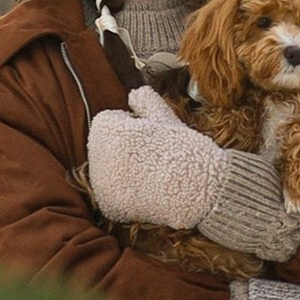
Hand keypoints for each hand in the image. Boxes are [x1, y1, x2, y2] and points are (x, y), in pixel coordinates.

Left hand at [85, 85, 230, 233]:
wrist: (201, 188)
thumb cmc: (185, 149)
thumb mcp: (165, 117)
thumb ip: (145, 101)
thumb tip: (133, 94)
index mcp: (107, 128)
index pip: (107, 120)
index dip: (130, 125)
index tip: (149, 136)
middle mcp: (98, 154)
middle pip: (103, 145)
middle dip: (121, 147)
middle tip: (150, 156)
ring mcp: (101, 182)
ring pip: (104, 170)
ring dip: (121, 171)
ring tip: (150, 173)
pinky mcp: (108, 205)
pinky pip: (108, 195)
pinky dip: (123, 195)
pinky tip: (145, 190)